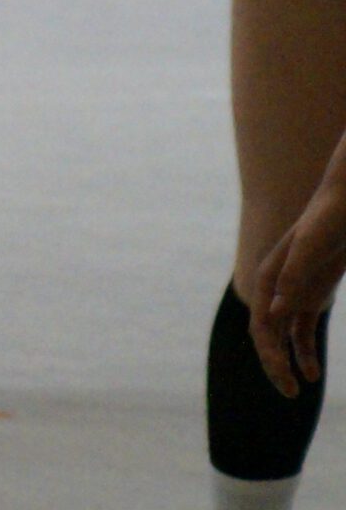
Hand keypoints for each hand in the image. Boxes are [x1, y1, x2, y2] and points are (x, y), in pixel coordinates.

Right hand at [254, 190, 345, 395]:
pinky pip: (302, 329)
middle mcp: (276, 287)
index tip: (286, 381)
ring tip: (299, 387)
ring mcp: (294, 292)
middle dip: (274, 364)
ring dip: (288, 360)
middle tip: (289, 393)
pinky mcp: (312, 294)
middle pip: (267, 333)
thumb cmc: (326, 222)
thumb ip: (293, 278)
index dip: (270, 355)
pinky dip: (305, 351)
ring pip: (283, 335)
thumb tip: (274, 313)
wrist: (343, 205)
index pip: (261, 325)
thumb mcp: (311, 249)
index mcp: (269, 277)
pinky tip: (312, 371)